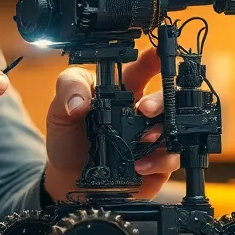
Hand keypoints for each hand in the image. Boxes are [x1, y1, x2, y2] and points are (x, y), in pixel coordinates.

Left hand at [42, 47, 180, 201]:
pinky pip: (171, 159)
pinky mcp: (156, 164)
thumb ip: (68, 91)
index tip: (157, 54)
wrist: (67, 180)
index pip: (143, 68)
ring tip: (144, 139)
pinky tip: (139, 164)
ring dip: (163, 130)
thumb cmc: (68, 139)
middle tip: (143, 108)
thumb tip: (81, 101)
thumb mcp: (59, 109)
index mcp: (123, 91)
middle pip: (167, 97)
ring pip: (175, 127)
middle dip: (161, 99)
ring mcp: (152, 138)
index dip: (154, 59)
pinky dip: (159, 160)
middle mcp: (142, 113)